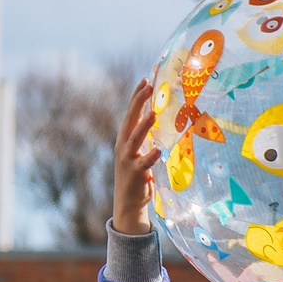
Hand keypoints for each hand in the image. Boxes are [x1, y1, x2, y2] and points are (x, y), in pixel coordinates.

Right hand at [109, 78, 162, 236]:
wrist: (128, 202)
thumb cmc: (138, 175)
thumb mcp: (139, 153)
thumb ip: (146, 138)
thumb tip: (159, 120)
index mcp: (125, 138)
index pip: (131, 112)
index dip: (137, 96)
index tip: (145, 79)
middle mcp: (123, 145)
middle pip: (130, 119)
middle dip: (138, 102)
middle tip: (147, 85)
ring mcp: (128, 159)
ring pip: (135, 138)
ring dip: (144, 125)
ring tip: (153, 113)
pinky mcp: (136, 174)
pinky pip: (144, 163)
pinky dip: (151, 156)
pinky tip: (158, 150)